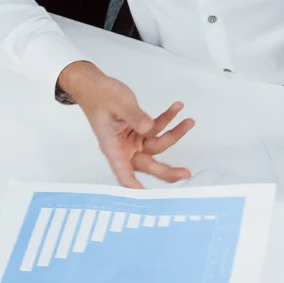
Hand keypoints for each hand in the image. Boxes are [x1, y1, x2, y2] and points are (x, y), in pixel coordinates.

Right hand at [57, 62, 193, 187]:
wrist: (95, 85)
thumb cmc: (99, 96)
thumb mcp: (119, 105)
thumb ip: (135, 117)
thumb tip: (148, 128)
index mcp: (113, 147)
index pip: (123, 173)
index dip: (133, 186)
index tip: (146, 197)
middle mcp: (124, 148)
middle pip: (147, 164)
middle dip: (167, 169)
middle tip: (185, 173)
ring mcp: (133, 140)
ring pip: (157, 144)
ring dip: (174, 133)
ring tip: (188, 121)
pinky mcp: (140, 130)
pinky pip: (157, 128)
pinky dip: (167, 119)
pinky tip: (176, 108)